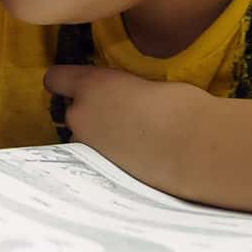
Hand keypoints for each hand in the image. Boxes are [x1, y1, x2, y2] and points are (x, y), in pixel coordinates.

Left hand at [44, 65, 210, 192]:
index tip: (77, 86)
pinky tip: (134, 161)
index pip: (56, 78)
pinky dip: (109, 161)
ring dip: (98, 140)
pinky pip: (95, 162)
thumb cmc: (180, 107)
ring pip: (83, 140)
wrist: (194, 147)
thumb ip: (124, 90)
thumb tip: (126, 97)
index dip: (66, 82)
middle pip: (73, 113)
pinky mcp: (97, 173)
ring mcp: (86, 146)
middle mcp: (79, 114)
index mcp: (90, 84)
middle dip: (90, 115)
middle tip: (121, 119)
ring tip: (131, 144)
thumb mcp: (147, 85)